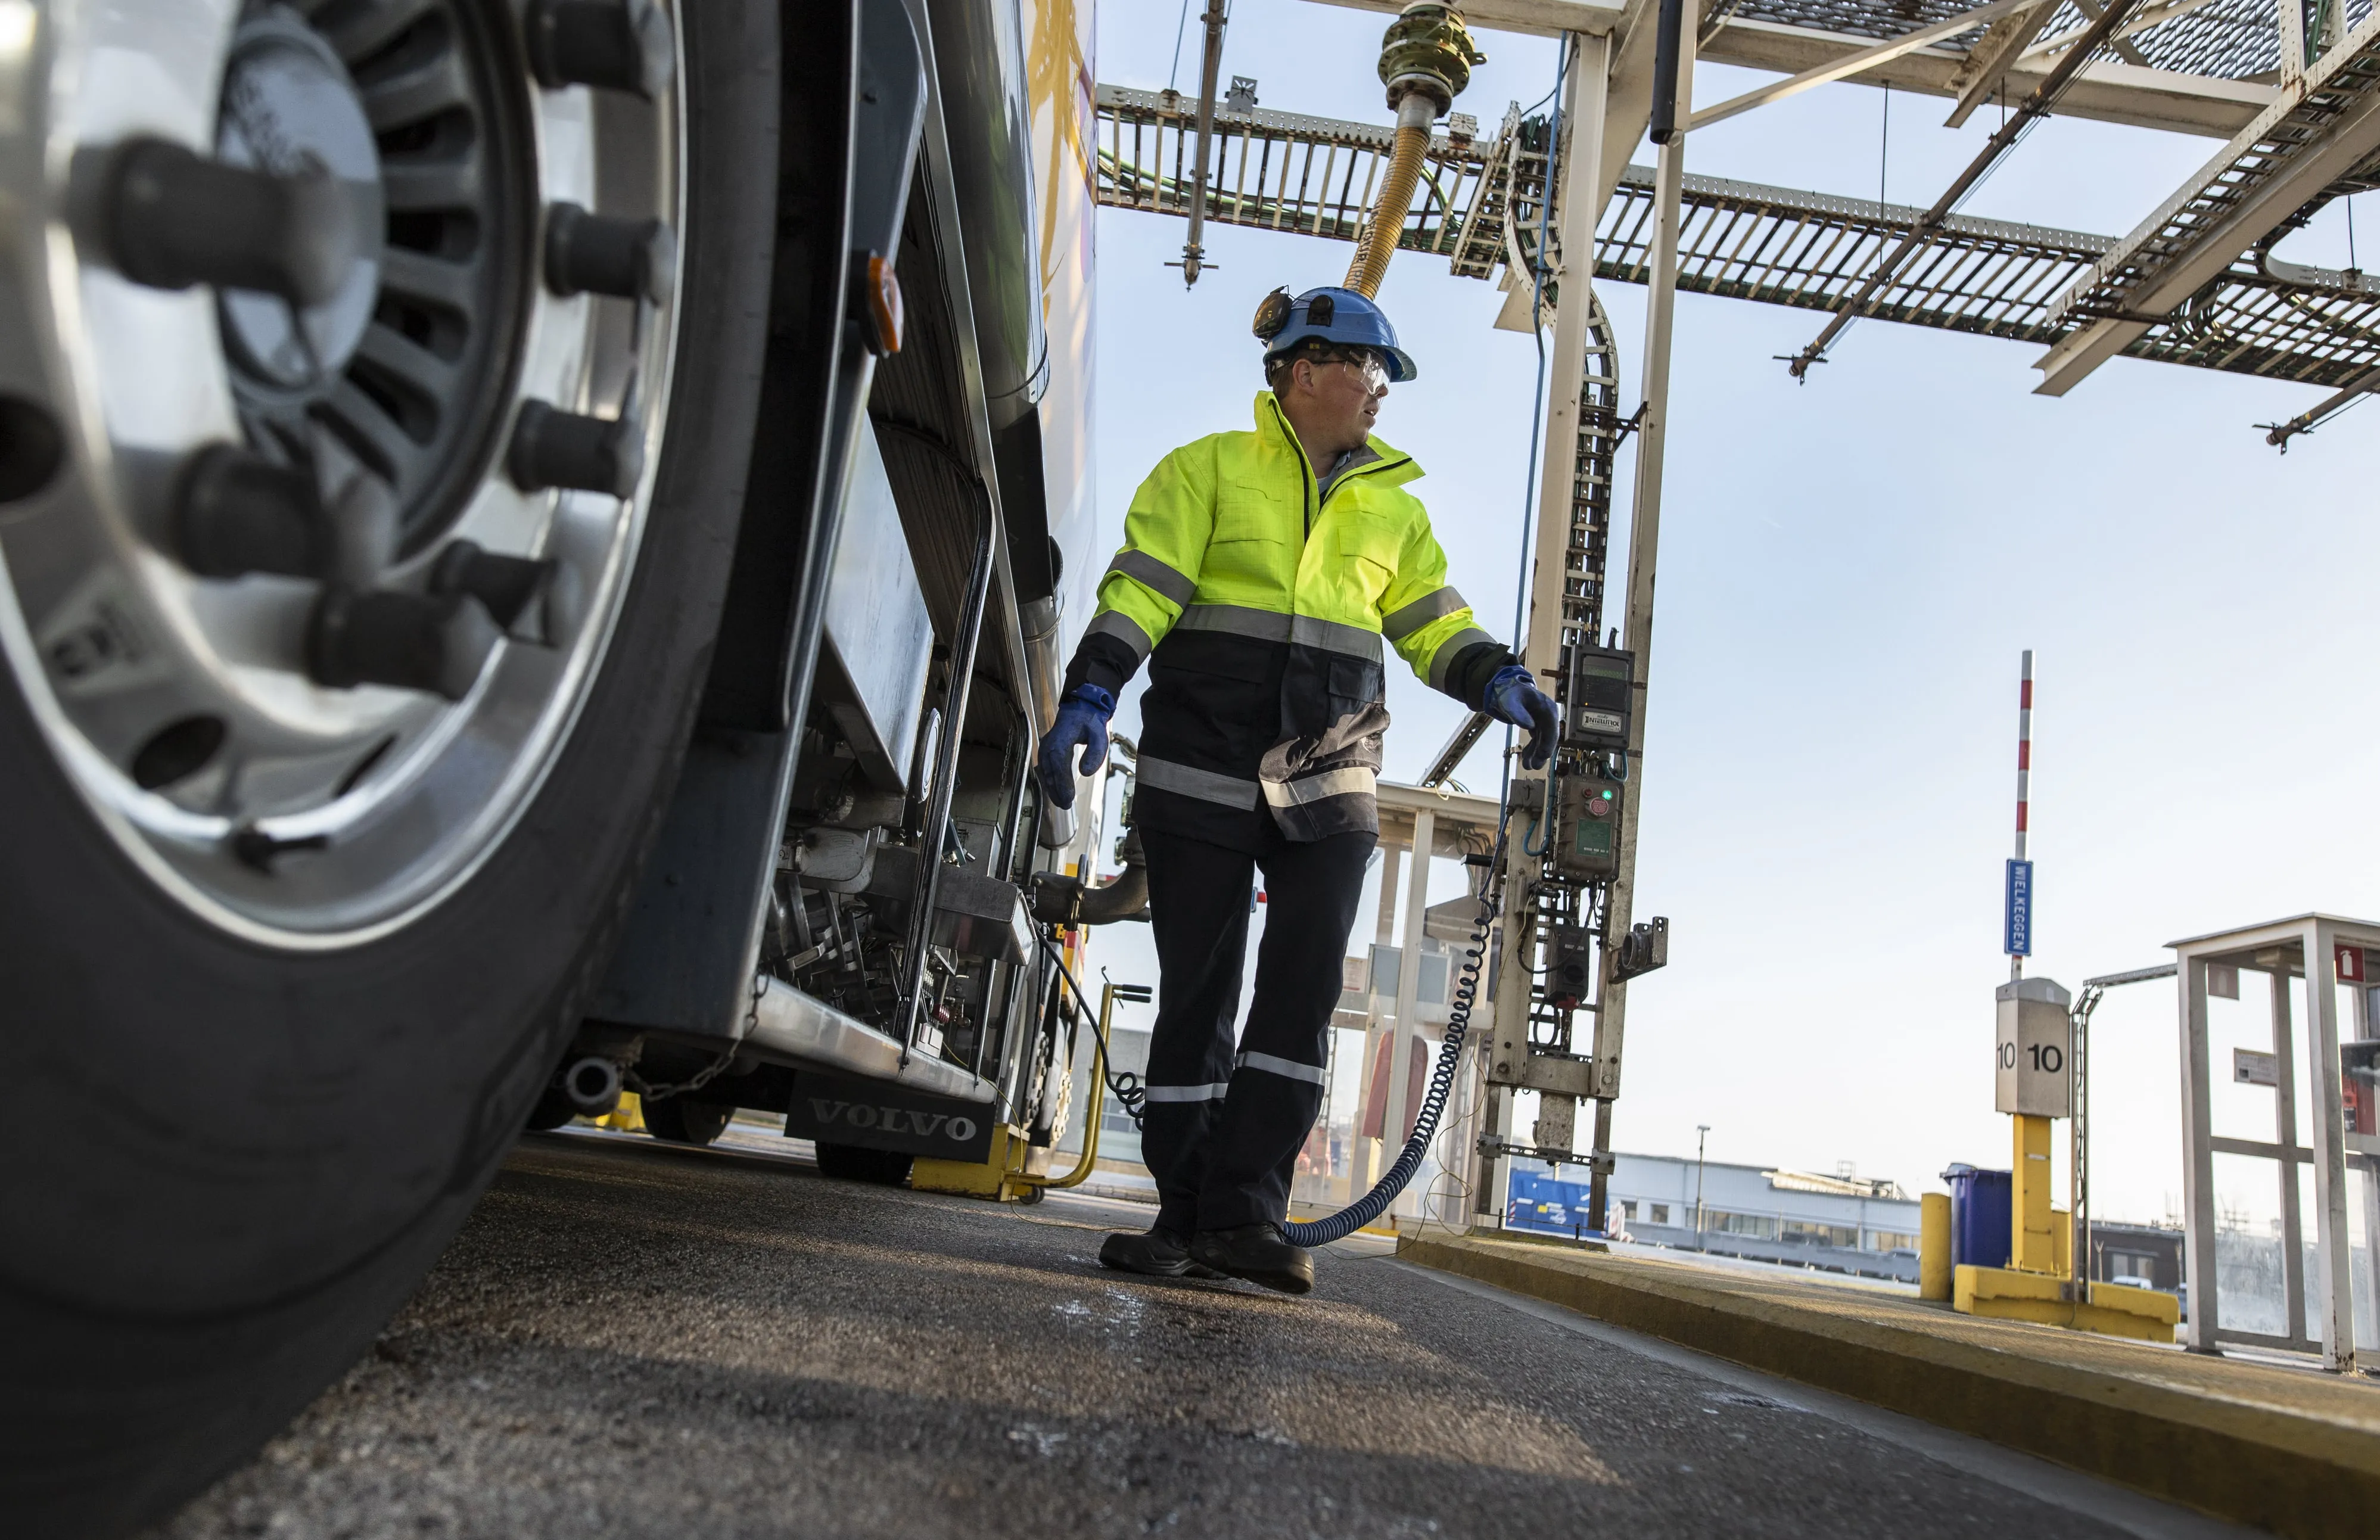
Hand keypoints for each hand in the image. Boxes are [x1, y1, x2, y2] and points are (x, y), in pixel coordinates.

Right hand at [1037, 684, 1115, 808]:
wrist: (1079, 709)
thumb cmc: (1089, 723)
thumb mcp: (1100, 736)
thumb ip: (1095, 754)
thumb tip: (1086, 773)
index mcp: (1060, 739)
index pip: (1059, 765)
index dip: (1062, 783)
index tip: (1068, 797)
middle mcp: (1048, 745)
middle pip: (1049, 771)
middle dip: (1056, 790)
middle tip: (1065, 805)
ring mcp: (1044, 748)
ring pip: (1045, 772)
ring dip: (1051, 788)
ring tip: (1061, 803)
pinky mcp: (1045, 751)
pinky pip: (1044, 769)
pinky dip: (1049, 782)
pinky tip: (1055, 792)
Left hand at [1484, 665, 1559, 769]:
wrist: (1507, 688)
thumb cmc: (1510, 692)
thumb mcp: (1510, 701)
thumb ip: (1518, 712)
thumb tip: (1529, 726)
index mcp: (1546, 707)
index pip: (1552, 728)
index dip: (1549, 743)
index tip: (1544, 755)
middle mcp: (1548, 714)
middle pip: (1549, 736)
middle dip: (1542, 752)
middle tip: (1534, 766)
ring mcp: (1544, 719)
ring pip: (1543, 740)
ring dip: (1537, 753)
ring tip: (1529, 766)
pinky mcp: (1538, 724)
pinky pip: (1538, 739)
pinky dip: (1532, 749)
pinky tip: (1526, 758)